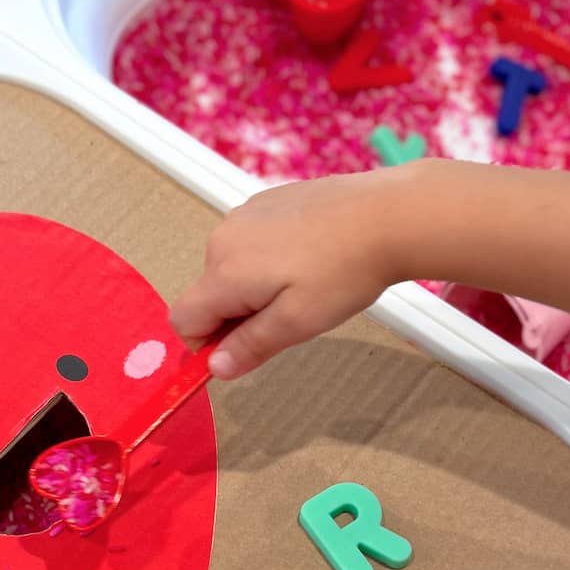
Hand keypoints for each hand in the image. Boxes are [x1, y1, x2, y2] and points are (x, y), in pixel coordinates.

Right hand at [169, 170, 411, 378]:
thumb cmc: (346, 270)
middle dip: (237, 314)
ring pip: (230, 269)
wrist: (387, 214)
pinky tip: (308, 258)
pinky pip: (249, 243)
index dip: (208, 343)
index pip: (183, 320)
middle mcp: (223, 238)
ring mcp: (243, 214)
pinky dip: (268, 259)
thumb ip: (249, 346)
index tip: (245, 347)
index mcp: (224, 272)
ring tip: (305, 284)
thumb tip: (215, 367)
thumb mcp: (297, 323)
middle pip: (208, 294)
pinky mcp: (265, 201)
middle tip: (290, 315)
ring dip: (254, 287)